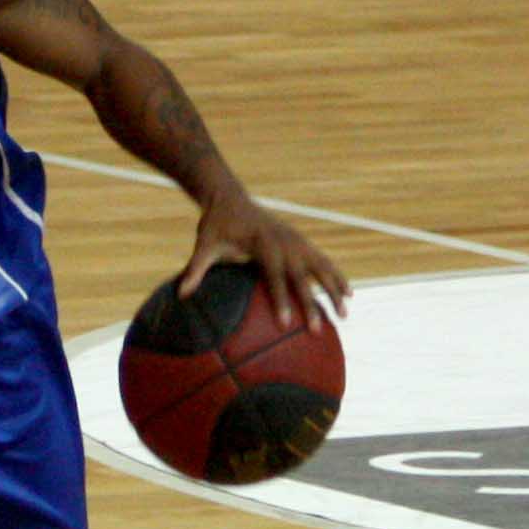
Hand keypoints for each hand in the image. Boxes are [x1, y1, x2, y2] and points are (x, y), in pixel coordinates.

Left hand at [179, 195, 349, 333]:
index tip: (286, 324)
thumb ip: (195, 269)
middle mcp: (285, 242)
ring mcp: (296, 240)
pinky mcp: (301, 241)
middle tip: (318, 330)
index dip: (281, 300)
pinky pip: (323, 260)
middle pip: (303, 277)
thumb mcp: (204, 244)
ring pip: (322, 268)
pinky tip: (347, 293)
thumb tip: (180, 295)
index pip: (274, 277)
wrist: (230, 198)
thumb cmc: (215, 224)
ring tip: (345, 314)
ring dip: (334, 290)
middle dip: (312, 304)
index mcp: (263, 244)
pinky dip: (336, 275)